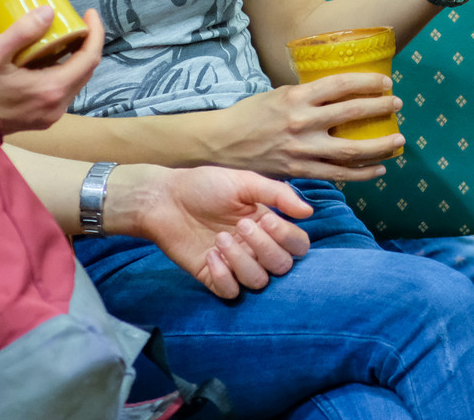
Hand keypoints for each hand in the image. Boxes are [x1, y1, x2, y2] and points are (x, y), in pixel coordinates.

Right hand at [0, 6, 103, 132]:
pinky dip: (61, 71)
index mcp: (50, 90)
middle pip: (85, 71)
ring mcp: (48, 116)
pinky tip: (47, 57)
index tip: (89, 13)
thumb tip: (49, 12)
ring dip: (74, 58)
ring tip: (63, 34)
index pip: (89, 59)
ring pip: (74, 82)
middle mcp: (56, 106)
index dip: (95, 33)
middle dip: (86, 44)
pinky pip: (61, 90)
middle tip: (76, 20)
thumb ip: (22, 32)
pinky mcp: (39, 119)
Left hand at [107, 163, 312, 298]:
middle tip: (241, 226)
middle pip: (282, 267)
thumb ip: (276, 194)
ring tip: (220, 239)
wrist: (165, 198)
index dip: (287, 238)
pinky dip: (224, 276)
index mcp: (268, 225)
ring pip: (258, 282)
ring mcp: (236, 264)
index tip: (266, 220)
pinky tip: (210, 255)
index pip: (298, 246)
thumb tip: (309, 212)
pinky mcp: (213, 276)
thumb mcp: (243, 182)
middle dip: (264, 248)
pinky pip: (231, 292)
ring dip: (241, 261)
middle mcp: (256, 248)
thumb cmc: (204, 186)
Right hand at [214, 78, 404, 180]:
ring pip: (350, 150)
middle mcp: (301, 123)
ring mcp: (302, 150)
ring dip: (379, 146)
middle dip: (379, 108)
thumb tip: (338, 94)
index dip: (366, 83)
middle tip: (397, 105)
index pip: (340, 85)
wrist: (222, 143)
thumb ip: (306, 96)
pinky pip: (338, 175)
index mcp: (296, 98)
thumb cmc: (250, 114)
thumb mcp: (277, 94)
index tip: (384, 83)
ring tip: (398, 141)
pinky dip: (361, 173)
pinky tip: (378, 168)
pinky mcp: (300, 171)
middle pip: (351, 114)